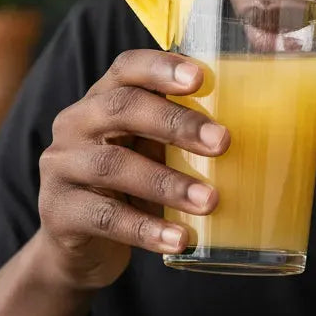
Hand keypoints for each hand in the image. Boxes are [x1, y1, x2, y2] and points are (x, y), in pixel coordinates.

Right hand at [36, 49, 228, 289]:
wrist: (78, 247)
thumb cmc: (130, 185)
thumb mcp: (150, 150)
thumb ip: (180, 133)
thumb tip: (257, 125)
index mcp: (102, 99)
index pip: (126, 68)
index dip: (161, 68)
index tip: (199, 77)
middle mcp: (75, 124)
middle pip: (122, 109)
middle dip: (176, 123)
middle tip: (222, 142)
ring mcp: (61, 168)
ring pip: (114, 167)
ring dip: (168, 184)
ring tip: (210, 201)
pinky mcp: (58, 213)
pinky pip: (105, 218)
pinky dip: (146, 229)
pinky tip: (180, 238)